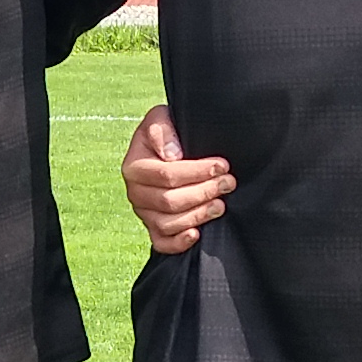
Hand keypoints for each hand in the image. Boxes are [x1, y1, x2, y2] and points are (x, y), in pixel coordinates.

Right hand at [123, 104, 233, 254]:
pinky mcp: (154, 228)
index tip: (222, 165)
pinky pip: (162, 243)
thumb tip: (172, 155)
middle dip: (204, 192)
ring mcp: (144, 213)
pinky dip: (178, 243)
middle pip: (169, 201)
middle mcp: (135, 193)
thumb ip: (162, 130)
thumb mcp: (161, 118)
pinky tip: (197, 234)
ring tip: (221, 204)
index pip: (166, 175)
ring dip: (198, 215)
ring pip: (168, 223)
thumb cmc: (167, 133)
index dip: (197, 172)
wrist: (167, 147)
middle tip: (228, 183)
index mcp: (134, 167)